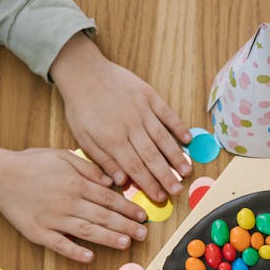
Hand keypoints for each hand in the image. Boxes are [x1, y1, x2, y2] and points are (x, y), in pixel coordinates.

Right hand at [0, 144, 147, 262]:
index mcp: (75, 182)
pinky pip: (59, 244)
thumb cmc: (31, 164)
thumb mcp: (62, 156)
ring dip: (108, 238)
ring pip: (86, 231)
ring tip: (126, 243)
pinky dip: (75, 251)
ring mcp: (53, 218)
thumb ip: (88, 168)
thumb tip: (111, 181)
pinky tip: (90, 257)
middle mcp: (68, 201)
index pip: (108, 198)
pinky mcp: (38, 232)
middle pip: (102, 216)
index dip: (127, 208)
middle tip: (142, 234)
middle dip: (126, 225)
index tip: (142, 216)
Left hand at [50, 33, 191, 202]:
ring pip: (162, 137)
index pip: (135, 167)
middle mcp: (130, 126)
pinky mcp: (148, 95)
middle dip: (166, 176)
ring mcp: (141, 109)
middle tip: (177, 191)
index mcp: (112, 139)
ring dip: (176, 156)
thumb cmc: (81, 107)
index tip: (160, 198)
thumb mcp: (83, 137)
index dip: (149, 184)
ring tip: (186, 172)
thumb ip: (103, 160)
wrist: (83, 71)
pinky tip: (188, 140)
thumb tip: (121, 180)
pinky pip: (167, 113)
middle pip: (152, 156)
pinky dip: (179, 126)